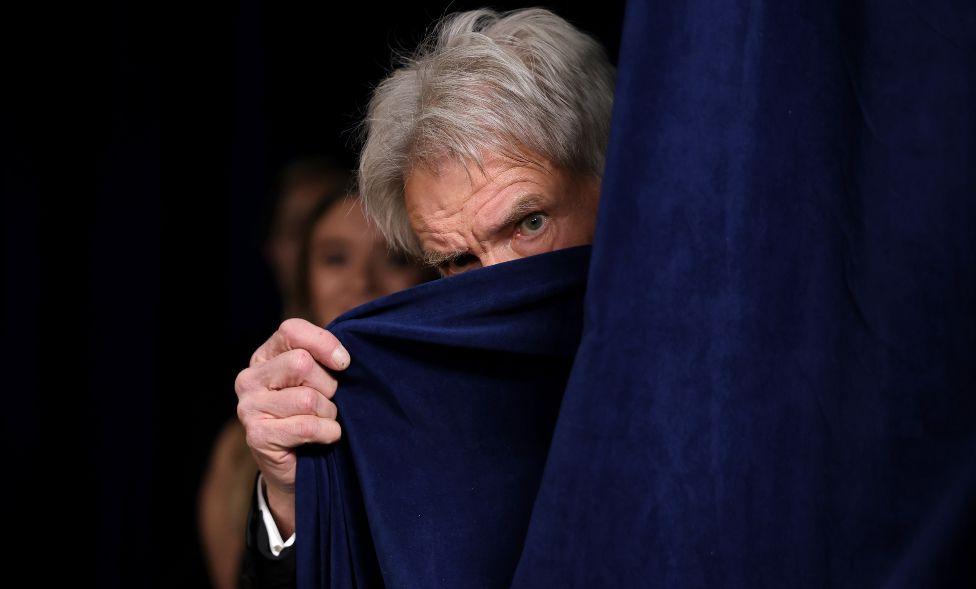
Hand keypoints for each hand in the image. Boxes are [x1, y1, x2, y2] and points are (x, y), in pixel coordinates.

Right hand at [235, 318, 350, 535]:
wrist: (298, 468)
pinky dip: (327, 433)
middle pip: (302, 363)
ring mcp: (249, 407)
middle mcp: (249, 379)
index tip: (344, 364)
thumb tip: (344, 359)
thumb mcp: (319, 380)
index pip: (291, 330)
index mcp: (264, 357)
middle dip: (328, 386)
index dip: (324, 343)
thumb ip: (324, 360)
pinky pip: (308, 426)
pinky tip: (325, 438)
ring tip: (323, 422)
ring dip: (328, 414)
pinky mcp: (257, 435)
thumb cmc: (313, 414)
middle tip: (328, 403)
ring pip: (308, 398)